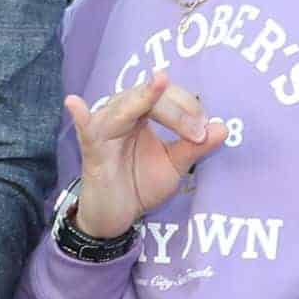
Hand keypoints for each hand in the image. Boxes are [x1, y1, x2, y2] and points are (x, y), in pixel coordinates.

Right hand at [65, 73, 227, 238]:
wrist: (118, 216)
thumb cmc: (141, 183)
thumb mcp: (175, 166)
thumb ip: (196, 147)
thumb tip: (224, 128)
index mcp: (144, 113)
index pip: (168, 97)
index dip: (189, 109)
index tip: (205, 132)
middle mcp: (123, 114)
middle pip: (149, 96)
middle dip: (177, 110)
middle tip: (197, 134)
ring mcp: (106, 129)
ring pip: (125, 105)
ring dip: (146, 99)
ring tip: (160, 83)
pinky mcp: (92, 150)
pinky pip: (85, 130)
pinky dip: (80, 116)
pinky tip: (74, 103)